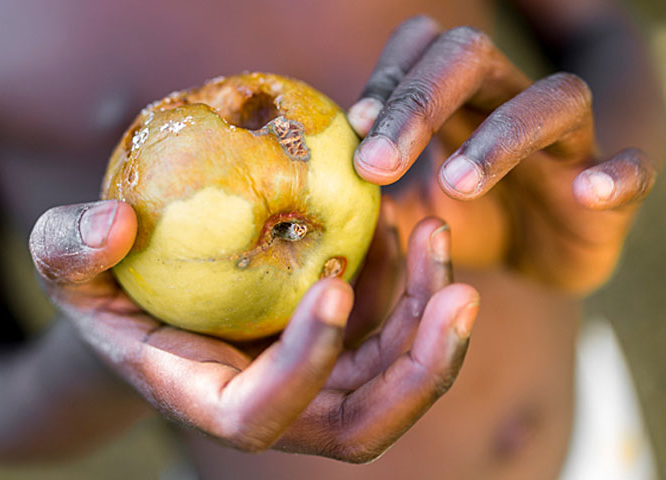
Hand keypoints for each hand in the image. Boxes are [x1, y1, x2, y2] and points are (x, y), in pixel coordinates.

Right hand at [29, 199, 478, 461]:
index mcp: (208, 399)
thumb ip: (67, 249)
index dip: (304, 364)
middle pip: (361, 426)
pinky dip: (418, 293)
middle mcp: (275, 409)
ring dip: (435, 325)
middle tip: (460, 293)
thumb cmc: (109, 287)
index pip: (263, 415)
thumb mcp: (66, 265)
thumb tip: (112, 225)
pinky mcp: (342, 353)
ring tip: (440, 237)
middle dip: (418, 374)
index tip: (332, 285)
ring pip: (395, 384)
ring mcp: (317, 385)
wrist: (154, 298)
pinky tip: (416, 234)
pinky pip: (396, 337)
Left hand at [348, 16, 655, 292]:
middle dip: (420, 103)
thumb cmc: (466, 220)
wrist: (535, 257)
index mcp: (458, 103)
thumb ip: (371, 197)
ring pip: (551, 100)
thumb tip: (312, 197)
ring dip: (501, 136)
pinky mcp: (610, 190)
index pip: (423, 50)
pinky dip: (616, 174)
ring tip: (455, 180)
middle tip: (379, 161)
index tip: (356, 127)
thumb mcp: (410, 209)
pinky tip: (589, 191)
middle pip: (473, 58)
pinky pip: (633, 166)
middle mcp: (510, 106)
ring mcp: (567, 144)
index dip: (390, 77)